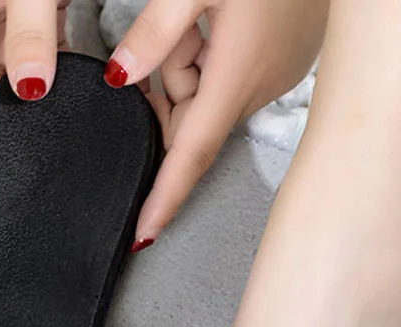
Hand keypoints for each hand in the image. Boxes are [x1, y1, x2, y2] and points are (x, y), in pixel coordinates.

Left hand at [105, 0, 328, 249]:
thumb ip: (156, 31)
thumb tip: (120, 78)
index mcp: (237, 75)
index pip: (191, 154)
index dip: (166, 196)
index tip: (146, 231)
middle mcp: (257, 88)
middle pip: (191, 118)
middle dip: (170, 84)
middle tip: (180, 31)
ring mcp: (273, 78)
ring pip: (206, 96)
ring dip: (190, 63)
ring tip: (204, 15)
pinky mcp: (280, 65)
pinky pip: (226, 81)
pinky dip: (210, 59)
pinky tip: (221, 21)